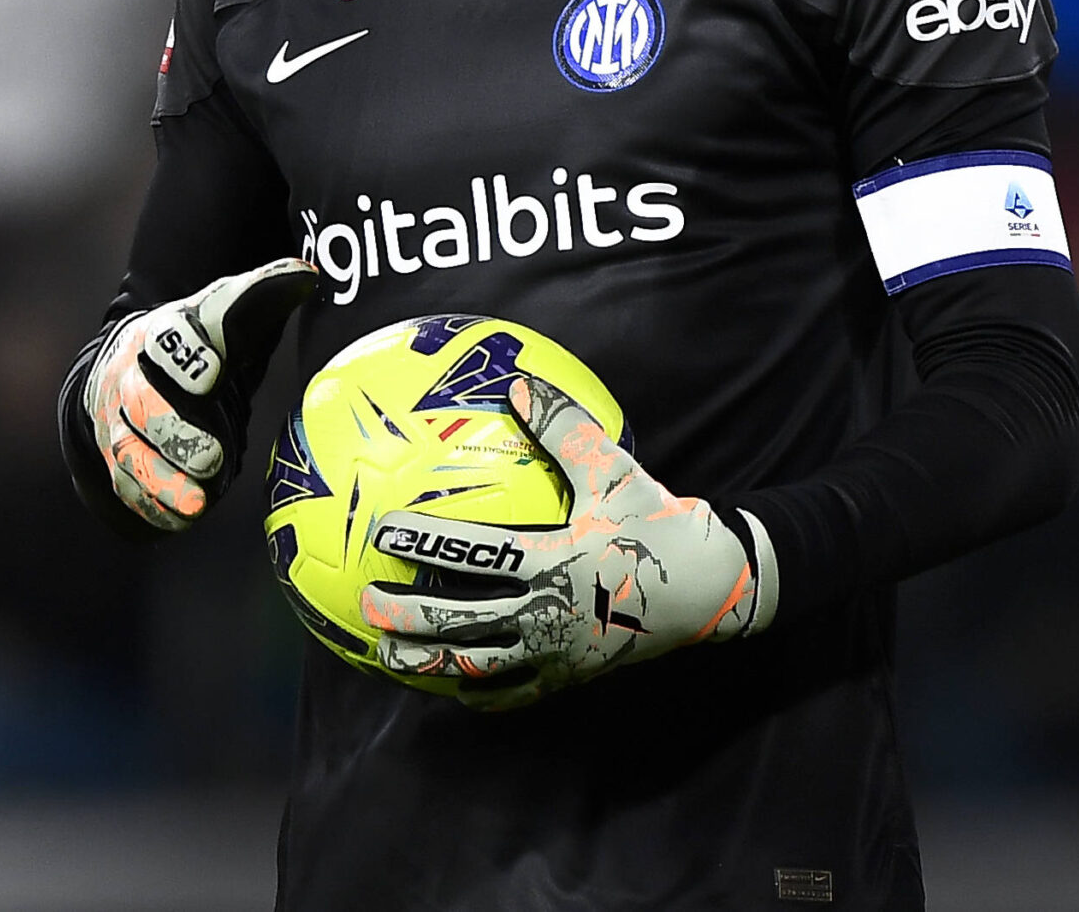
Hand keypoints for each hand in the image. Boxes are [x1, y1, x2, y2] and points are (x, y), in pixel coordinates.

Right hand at [84, 258, 314, 530]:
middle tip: (210, 456)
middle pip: (142, 404)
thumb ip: (263, 294)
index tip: (213, 372)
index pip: (168, 342)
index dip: (187, 358)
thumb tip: (306, 273)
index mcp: (160, 336)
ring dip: (159, 479)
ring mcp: (117, 422)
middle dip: (173, 432)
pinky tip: (178, 517)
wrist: (131, 369)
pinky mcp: (116, 461)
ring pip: (128, 451)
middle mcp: (131, 379)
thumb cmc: (197, 343)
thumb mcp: (226, 315)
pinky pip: (125, 487)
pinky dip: (149, 504)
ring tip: (195, 501)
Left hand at [360, 372, 777, 708]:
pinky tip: (455, 692)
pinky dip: (483, 696)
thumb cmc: (658, 523)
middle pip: (463, 622)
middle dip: (408, 618)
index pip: (474, 554)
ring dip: (430, 664)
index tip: (381, 532)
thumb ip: (565, 427)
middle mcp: (548, 612)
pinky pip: (519, 695)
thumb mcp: (615, 470)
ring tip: (388, 659)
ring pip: (481, 668)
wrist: (713, 588)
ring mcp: (559, 652)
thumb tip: (518, 382)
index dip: (425, 544)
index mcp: (553, 560)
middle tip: (365, 606)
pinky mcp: (573, 677)